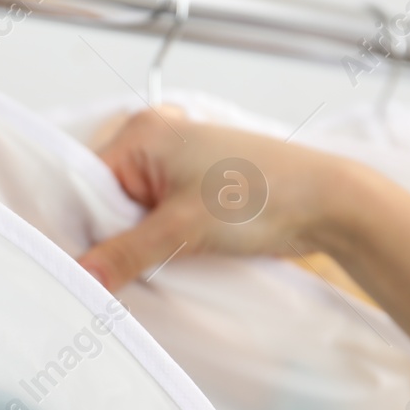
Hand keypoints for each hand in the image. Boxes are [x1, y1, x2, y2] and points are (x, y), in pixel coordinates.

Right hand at [77, 110, 361, 290]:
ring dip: (138, 246)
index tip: (82, 267)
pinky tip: (167, 262)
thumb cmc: (263, 195)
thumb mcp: (182, 230)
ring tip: (151, 265)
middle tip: (115, 274)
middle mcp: (155, 141)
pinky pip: (157, 222)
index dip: (83, 228)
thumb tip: (82, 277)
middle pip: (106, 201)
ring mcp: (176, 167)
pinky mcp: (195, 191)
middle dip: (112, 239)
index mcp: (143, 132)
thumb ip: (125, 255)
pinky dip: (158, 245)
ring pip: (133, 217)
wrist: (327, 205)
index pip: (86, 184)